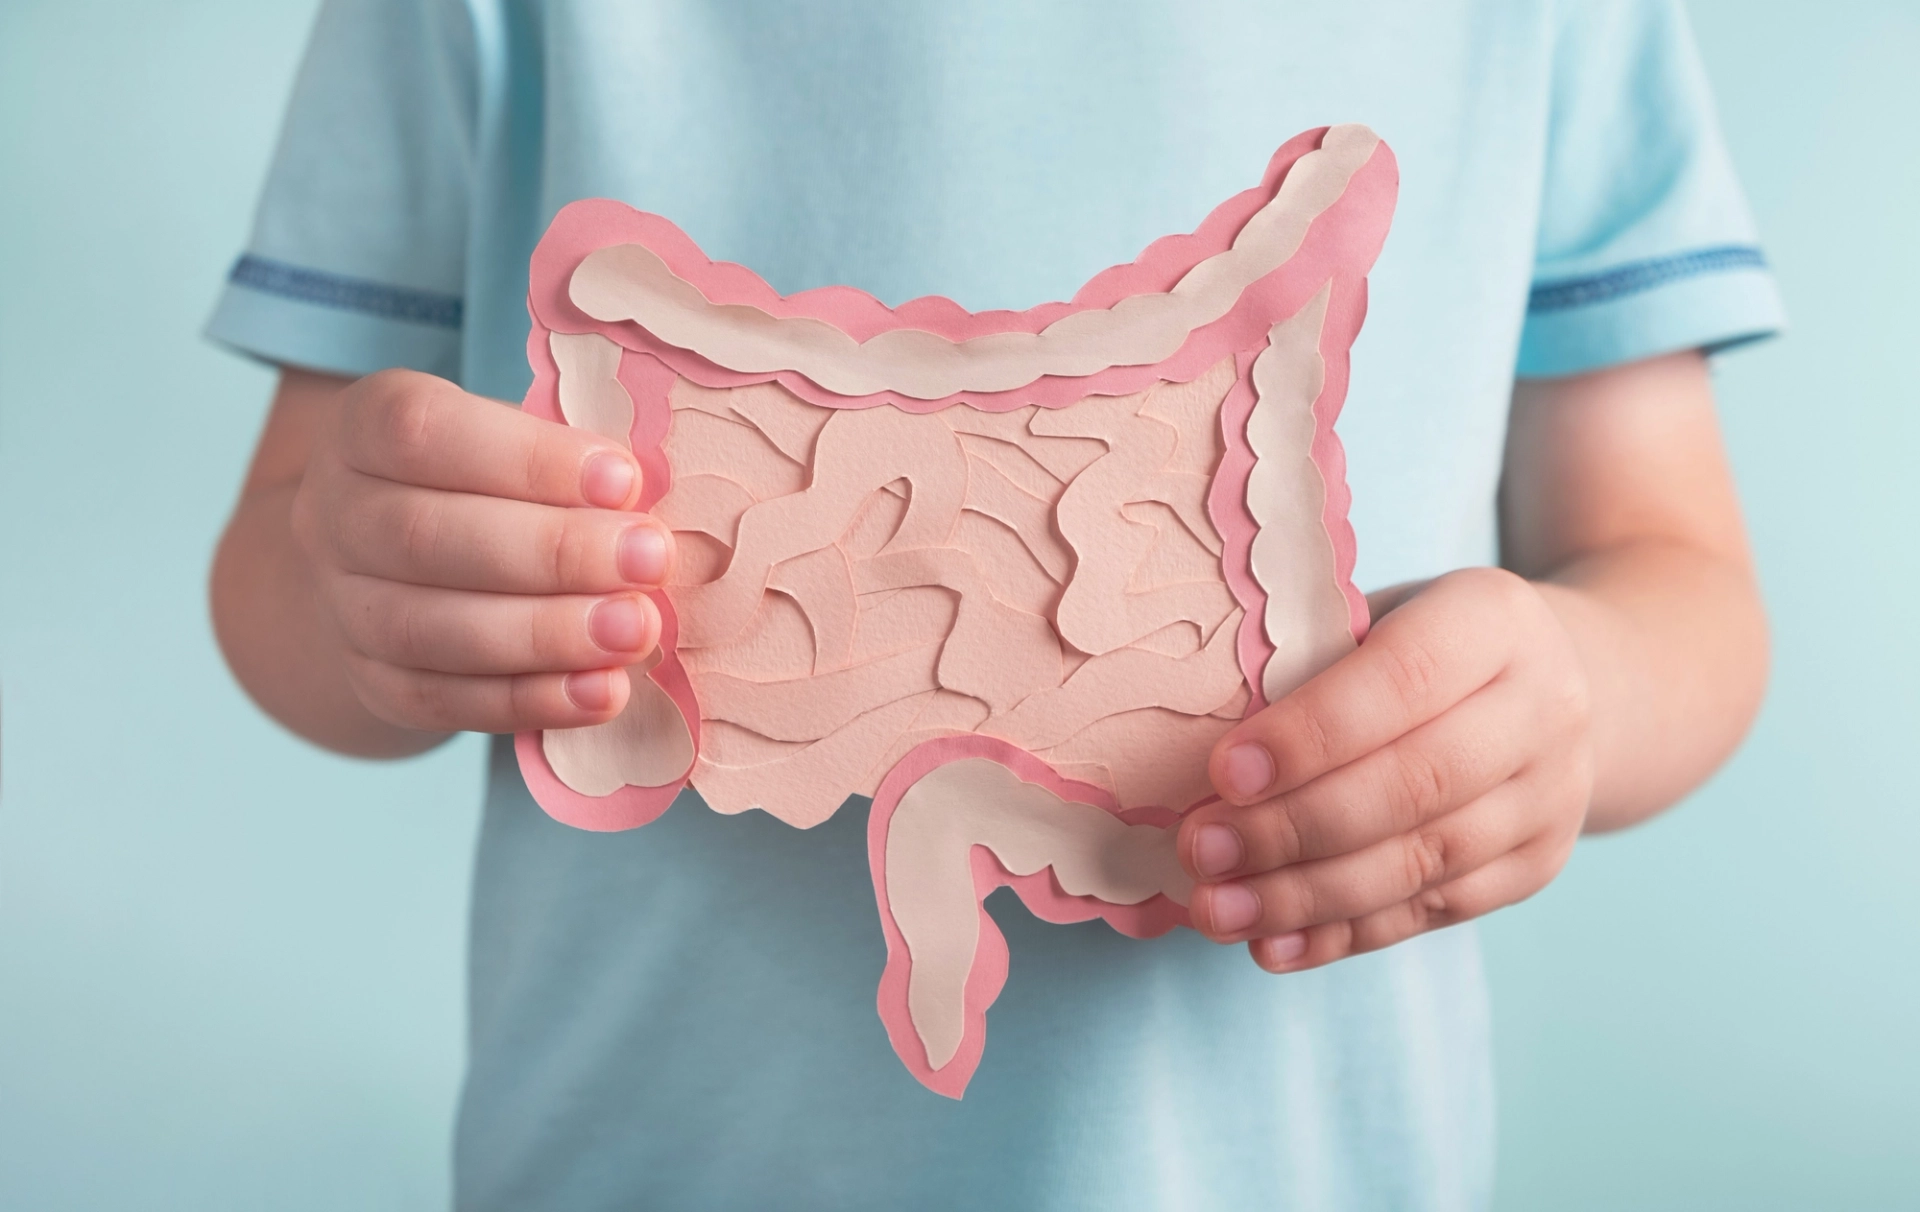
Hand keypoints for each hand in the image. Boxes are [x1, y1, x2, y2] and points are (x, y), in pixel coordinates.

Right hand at [288, 369, 675, 734]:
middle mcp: (332, 514)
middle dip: (553, 552)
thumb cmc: (485, 483)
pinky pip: (440, 700)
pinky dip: (529, 700)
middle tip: (651, 561)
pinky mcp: (371, 682)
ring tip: (636, 631)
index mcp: (362, 428)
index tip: (624, 479)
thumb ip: (564, 461)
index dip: (527, 458)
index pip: (422, 431)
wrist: (393, 567)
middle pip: (424, 536)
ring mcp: (342, 606)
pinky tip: (602, 692)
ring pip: (428, 629)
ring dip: (546, 634)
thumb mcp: (511, 440)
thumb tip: (647, 499)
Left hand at [1177, 567, 1593, 971]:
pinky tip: (1273, 946)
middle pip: (1413, 784)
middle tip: (1202, 850)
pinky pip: (1434, 912)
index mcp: (1494, 619)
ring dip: (1307, 896)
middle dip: (1293, 827)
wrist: (1562, 682)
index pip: (1403, 679)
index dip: (1311, 733)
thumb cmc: (1420, 643)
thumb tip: (1194, 737)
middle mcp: (1544, 707)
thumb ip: (1309, 662)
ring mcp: (1552, 795)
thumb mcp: (1377, 617)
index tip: (1223, 773)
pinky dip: (1344, 934)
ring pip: (1423, 861)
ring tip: (1218, 909)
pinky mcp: (1537, 866)